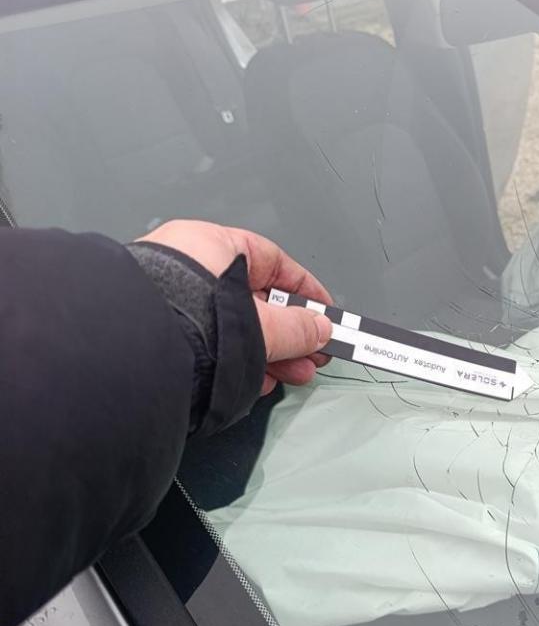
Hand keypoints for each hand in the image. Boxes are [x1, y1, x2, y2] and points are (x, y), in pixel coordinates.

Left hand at [137, 220, 332, 395]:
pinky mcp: (160, 332)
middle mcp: (187, 266)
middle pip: (254, 300)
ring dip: (268, 352)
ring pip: (233, 325)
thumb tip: (320, 330)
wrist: (128, 349)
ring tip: (291, 374)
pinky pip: (209, 342)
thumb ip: (297, 328)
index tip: (323, 313)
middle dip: (290, 333)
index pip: (272, 262)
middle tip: (312, 354)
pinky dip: (237, 360)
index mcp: (210, 245)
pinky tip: (257, 380)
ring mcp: (171, 300)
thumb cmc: (187, 316)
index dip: (304, 290)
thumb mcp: (262, 325)